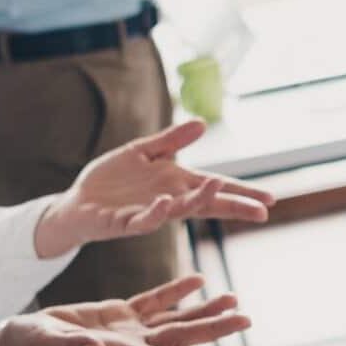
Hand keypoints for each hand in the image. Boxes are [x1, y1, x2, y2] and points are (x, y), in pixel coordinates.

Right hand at [0, 275, 247, 345]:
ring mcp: (126, 330)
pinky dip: (175, 291)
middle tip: (247, 319)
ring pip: (173, 319)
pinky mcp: (116, 314)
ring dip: (204, 310)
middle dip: (214, 330)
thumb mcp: (48, 345)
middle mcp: (130, 345)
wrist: (16, 342)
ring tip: (234, 299)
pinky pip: (153, 302)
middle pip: (181, 337)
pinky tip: (198, 279)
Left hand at [32, 120, 274, 258]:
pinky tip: (167, 201)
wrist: (76, 202)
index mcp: (175, 183)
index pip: (214, 187)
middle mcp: (167, 200)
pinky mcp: (124, 223)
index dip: (240, 193)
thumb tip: (203, 123)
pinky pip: (142, 219)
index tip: (269, 199)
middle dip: (233, 206)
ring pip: (178, 210)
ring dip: (197, 200)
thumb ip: (171, 140)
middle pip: (206, 203)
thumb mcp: (142, 152)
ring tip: (217, 187)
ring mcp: (148, 212)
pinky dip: (155, 212)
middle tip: (262, 211)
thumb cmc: (110, 180)